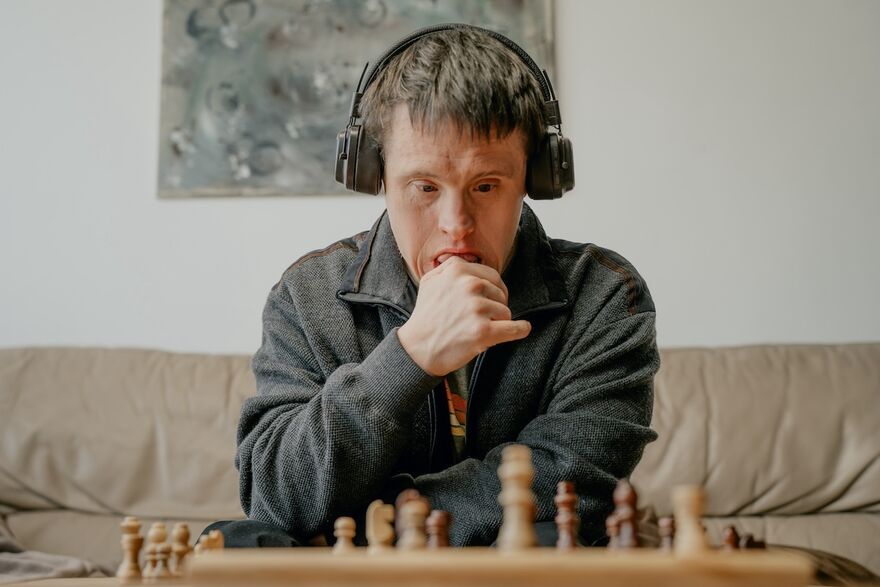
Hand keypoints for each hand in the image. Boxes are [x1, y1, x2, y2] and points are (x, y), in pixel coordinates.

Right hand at [397, 256, 530, 375]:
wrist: (417, 349)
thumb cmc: (425, 317)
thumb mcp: (430, 281)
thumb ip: (450, 267)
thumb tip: (471, 263)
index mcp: (457, 270)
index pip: (492, 276)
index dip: (493, 289)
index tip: (490, 299)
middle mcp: (468, 285)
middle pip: (500, 293)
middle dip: (496, 305)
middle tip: (483, 318)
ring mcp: (476, 308)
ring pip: (505, 312)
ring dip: (498, 322)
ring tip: (480, 329)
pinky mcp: (483, 331)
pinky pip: (514, 328)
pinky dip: (520, 329)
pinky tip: (522, 329)